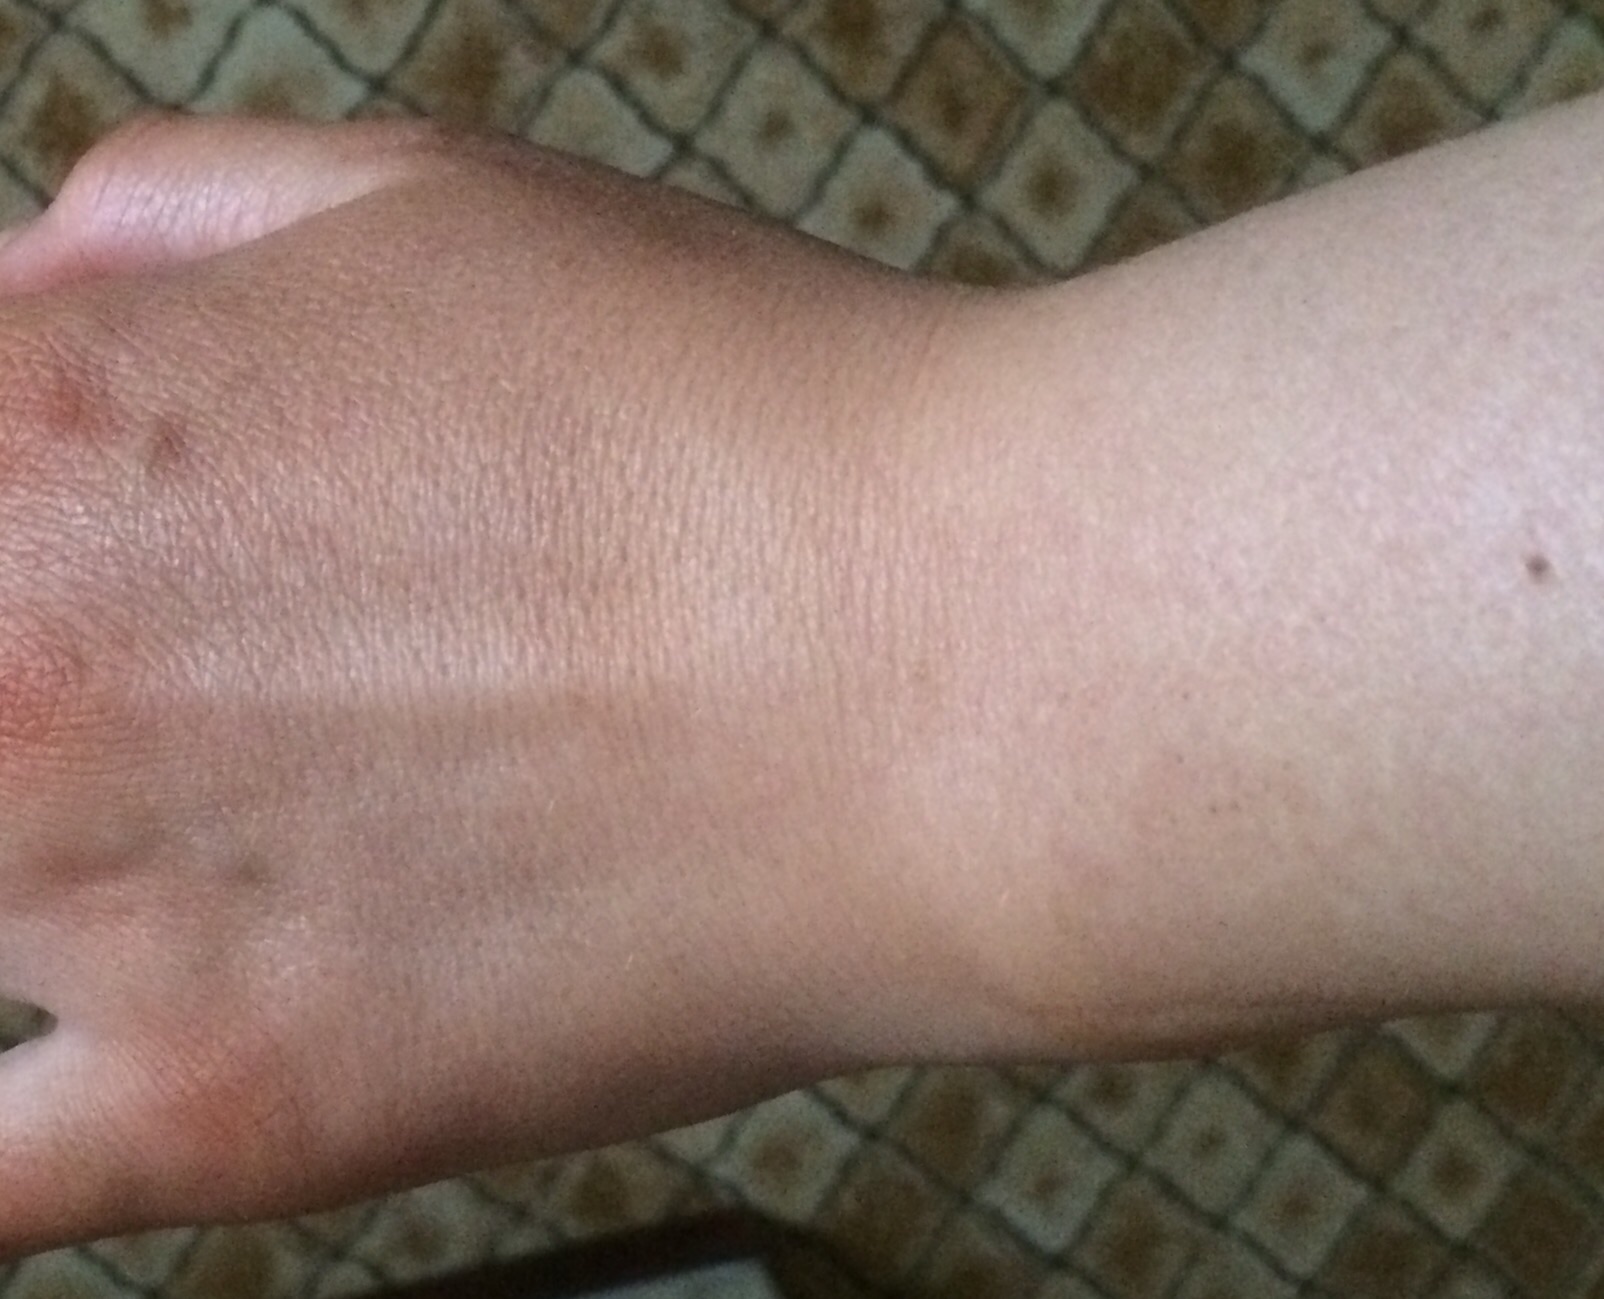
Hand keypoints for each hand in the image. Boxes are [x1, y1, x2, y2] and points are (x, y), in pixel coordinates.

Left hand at [0, 114, 969, 1253]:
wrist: (961, 666)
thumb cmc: (743, 430)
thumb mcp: (439, 203)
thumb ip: (168, 223)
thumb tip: (36, 290)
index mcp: (42, 433)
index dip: (14, 510)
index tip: (80, 555)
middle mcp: (24, 681)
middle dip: (60, 683)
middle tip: (225, 680)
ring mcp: (116, 922)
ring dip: (50, 865)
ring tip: (255, 814)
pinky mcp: (237, 1112)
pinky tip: (71, 1049)